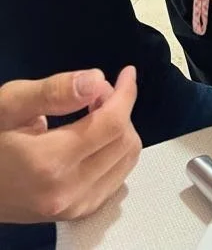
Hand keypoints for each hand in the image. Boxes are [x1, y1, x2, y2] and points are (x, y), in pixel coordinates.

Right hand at [0, 67, 140, 223]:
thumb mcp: (10, 104)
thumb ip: (54, 91)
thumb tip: (96, 80)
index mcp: (50, 161)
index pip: (112, 124)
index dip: (125, 93)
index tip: (126, 73)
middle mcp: (67, 191)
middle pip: (124, 141)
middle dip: (120, 108)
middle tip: (95, 93)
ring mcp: (74, 207)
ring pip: (126, 161)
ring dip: (120, 130)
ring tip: (94, 113)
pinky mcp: (76, 213)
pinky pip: (116, 179)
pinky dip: (114, 153)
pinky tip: (94, 138)